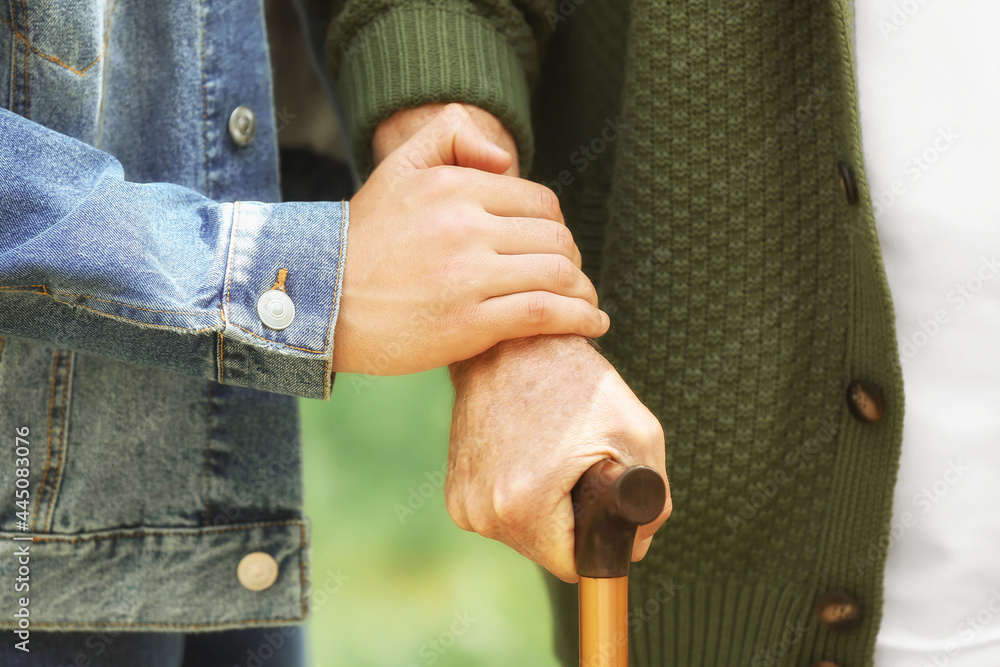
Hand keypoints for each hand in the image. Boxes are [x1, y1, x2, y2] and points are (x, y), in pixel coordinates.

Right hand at [334, 105, 607, 374]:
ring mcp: (469, 277)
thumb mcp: (397, 169)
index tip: (551, 246)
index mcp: (454, 188)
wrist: (319, 302)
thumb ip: (448, 135)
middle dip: (571, 259)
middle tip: (570, 277)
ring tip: (586, 304)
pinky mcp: (469, 324)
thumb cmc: (361, 241)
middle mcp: (466, 227)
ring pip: (558, 275)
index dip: (553, 225)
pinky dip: (580, 319)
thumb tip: (506, 158)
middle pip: (555, 237)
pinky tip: (593, 326)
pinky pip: (545, 314)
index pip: (538, 200)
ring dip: (583, 291)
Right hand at [446, 334, 670, 582]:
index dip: (601, 543)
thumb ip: (655, 499)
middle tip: (582, 468)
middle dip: (573, 521)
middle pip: (548, 552)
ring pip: (524, 534)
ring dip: (546, 508)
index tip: (607, 507)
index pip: (574, 565)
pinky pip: (502, 513)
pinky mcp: (455, 489)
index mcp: (522, 505)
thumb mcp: (637, 432)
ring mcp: (463, 501)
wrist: (511, 341)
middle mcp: (482, 511)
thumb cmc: (576, 380)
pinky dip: (521, 494)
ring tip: (554, 455)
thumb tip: (636, 543)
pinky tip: (530, 454)